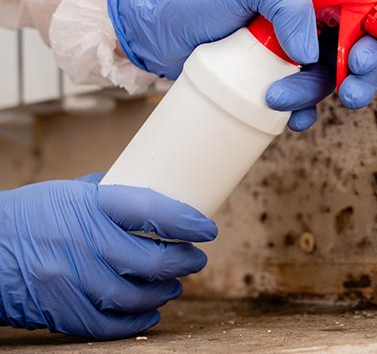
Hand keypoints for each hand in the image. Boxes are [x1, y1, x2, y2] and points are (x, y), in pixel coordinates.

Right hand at [0, 174, 217, 339]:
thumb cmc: (29, 215)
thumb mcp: (68, 192)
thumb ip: (110, 195)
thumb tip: (155, 194)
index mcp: (87, 206)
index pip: (150, 211)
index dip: (186, 222)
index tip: (206, 229)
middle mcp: (81, 243)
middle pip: (151, 261)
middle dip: (184, 262)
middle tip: (195, 259)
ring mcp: (70, 280)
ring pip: (136, 296)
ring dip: (165, 292)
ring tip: (174, 284)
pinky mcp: (61, 310)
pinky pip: (110, 325)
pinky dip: (137, 321)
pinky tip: (151, 311)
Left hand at [108, 0, 376, 131]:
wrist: (161, 33)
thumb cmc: (198, 0)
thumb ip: (285, 3)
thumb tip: (310, 52)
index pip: (357, 15)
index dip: (369, 39)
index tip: (358, 60)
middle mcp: (305, 28)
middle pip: (351, 54)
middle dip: (356, 78)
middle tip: (347, 94)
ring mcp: (291, 58)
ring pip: (324, 83)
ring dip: (312, 97)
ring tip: (277, 99)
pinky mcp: (274, 84)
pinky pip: (302, 105)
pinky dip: (301, 116)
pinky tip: (290, 122)